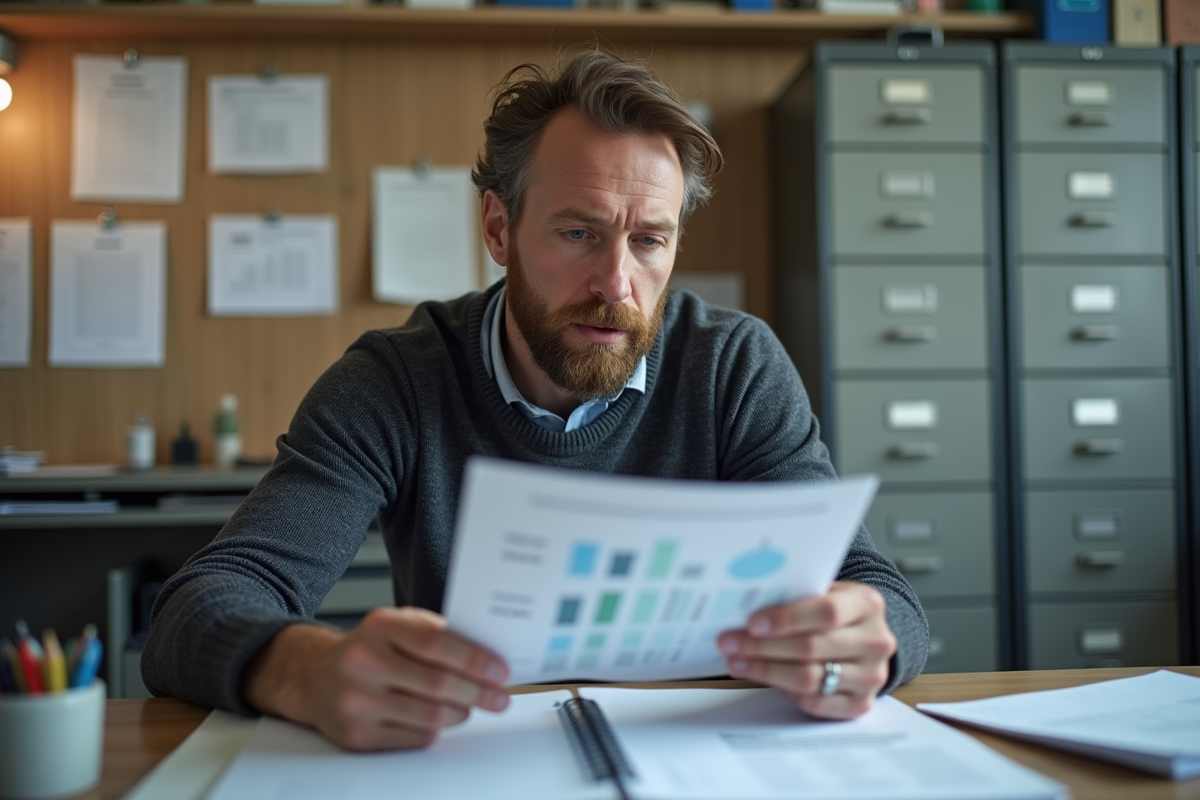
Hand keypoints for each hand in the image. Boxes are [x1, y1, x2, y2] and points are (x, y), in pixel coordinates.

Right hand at [244, 606, 509, 750]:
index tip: (500, 670)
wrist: (314, 677)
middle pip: (437, 684)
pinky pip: (415, 737)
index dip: (475, 659)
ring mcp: (357, 701)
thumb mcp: (397, 625)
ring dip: (461, 713)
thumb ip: (435, 632)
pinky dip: (437, 729)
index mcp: (380, 627)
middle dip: (478, 692)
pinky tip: (442, 719)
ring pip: (430, 716)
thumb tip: (486, 654)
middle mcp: (363, 662)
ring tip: (471, 706)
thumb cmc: (368, 649)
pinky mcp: (357, 735)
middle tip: (499, 697)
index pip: (436, 643)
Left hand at [717, 581, 895, 719]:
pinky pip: (815, 703)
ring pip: (809, 678)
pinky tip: (765, 679)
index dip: (786, 618)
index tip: (752, 623)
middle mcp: (876, 641)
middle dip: (763, 646)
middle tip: (729, 643)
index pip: (826, 612)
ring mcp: (871, 676)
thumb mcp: (826, 592)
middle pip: (812, 648)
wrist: (867, 638)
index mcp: (868, 604)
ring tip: (736, 662)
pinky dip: (787, 692)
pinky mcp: (860, 704)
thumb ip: (796, 596)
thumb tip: (745, 605)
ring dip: (766, 671)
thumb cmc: (835, 611)